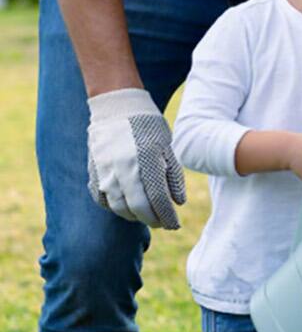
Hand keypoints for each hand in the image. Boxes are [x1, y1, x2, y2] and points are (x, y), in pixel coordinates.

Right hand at [86, 89, 186, 227]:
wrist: (117, 107)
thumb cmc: (148, 126)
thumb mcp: (167, 147)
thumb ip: (173, 175)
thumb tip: (177, 202)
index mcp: (146, 161)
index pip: (157, 199)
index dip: (167, 215)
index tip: (174, 224)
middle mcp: (123, 169)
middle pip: (138, 207)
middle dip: (152, 219)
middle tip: (162, 224)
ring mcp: (105, 172)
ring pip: (118, 206)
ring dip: (133, 216)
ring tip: (146, 216)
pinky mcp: (93, 171)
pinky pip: (101, 198)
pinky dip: (114, 207)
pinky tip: (126, 207)